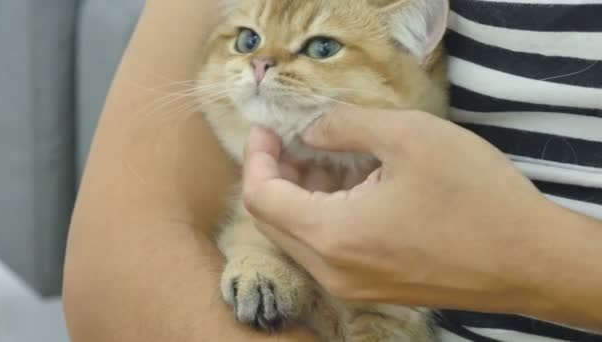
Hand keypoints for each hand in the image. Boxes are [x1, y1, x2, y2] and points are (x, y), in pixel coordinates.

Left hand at [242, 105, 556, 313]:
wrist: (529, 259)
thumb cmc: (475, 195)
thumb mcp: (410, 136)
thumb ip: (346, 125)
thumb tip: (312, 130)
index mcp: (333, 235)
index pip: (262, 197)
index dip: (257, 157)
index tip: (268, 129)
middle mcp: (332, 271)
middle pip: (273, 220)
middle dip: (276, 174)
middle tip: (296, 140)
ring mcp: (352, 286)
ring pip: (299, 236)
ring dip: (301, 194)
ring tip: (327, 157)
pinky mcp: (372, 288)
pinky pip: (327, 250)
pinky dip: (324, 215)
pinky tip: (352, 187)